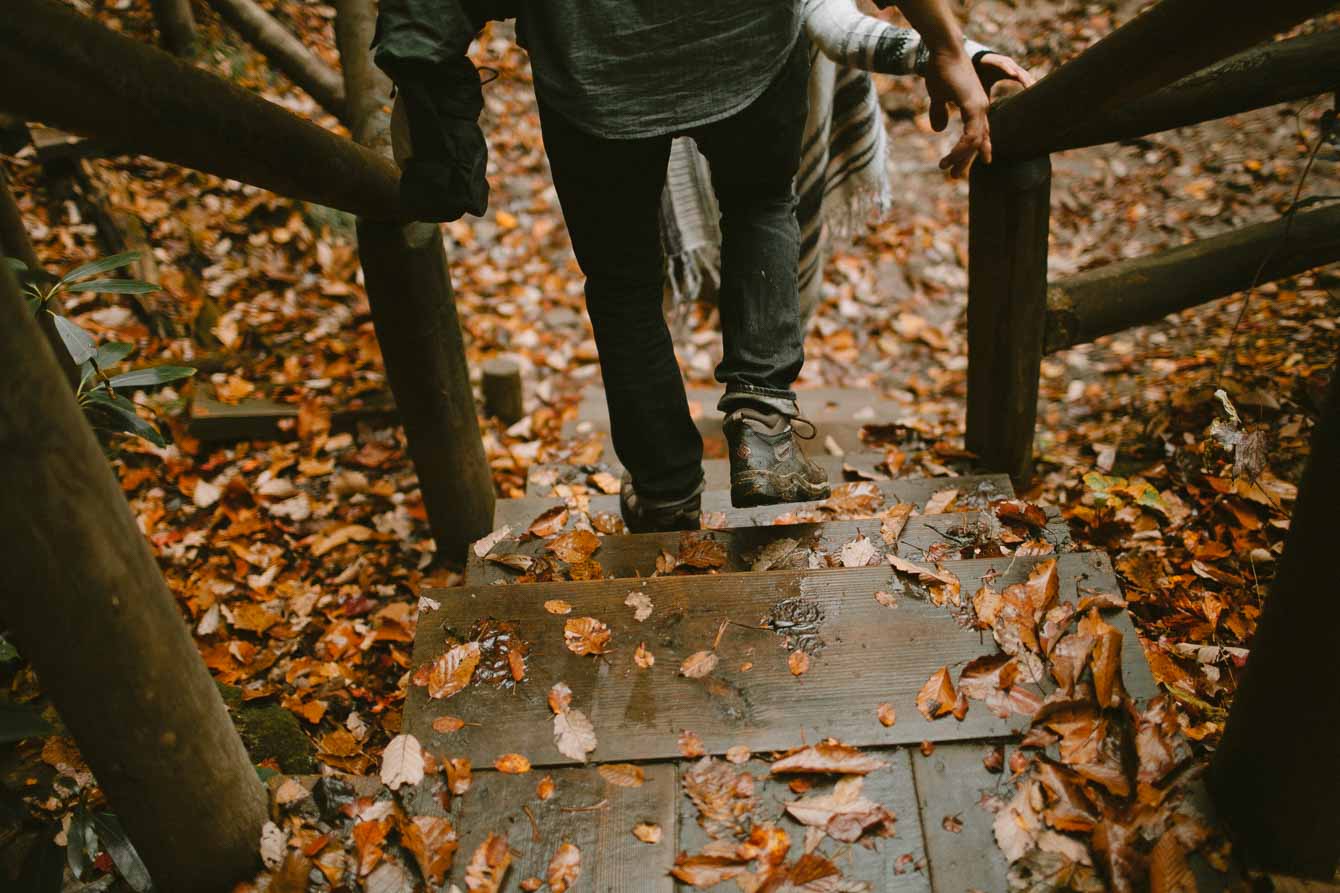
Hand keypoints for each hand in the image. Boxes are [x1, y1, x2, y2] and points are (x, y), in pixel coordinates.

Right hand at [924, 47, 991, 178]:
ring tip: (947, 171)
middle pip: (979, 141)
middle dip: (967, 160)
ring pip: (974, 142)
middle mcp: (981, 107)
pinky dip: (960, 150)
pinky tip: (949, 158)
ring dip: (961, 159)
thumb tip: (939, 129)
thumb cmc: (940, 68)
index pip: (981, 131)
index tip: (986, 162)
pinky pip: (970, 135)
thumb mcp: (937, 95)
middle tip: (954, 176)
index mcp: (975, 105)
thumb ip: (938, 112)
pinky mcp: (973, 105)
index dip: (982, 148)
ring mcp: (979, 106)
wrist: (943, 49)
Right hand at [976, 52, 1034, 96]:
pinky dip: (1009, 69)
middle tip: (1037, 91)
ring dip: (1023, 76)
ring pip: (1015, 70)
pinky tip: (1013, 74)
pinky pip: (1004, 65)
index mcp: (1010, 73)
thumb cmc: (981, 75)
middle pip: (1023, 75)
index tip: (1035, 95)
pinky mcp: (996, 60)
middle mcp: (1009, 67)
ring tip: (1029, 84)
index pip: (1023, 80)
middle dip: (1030, 82)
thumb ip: (990, 98)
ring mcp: (1004, 62)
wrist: (971, 63)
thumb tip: (987, 113)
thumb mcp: (987, 88)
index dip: (1029, 86)